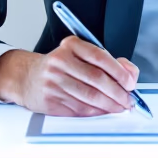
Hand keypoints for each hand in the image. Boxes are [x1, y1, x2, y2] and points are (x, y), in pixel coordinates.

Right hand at [0, 37, 138, 116]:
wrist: (27, 78)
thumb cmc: (59, 66)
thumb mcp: (80, 55)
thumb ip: (108, 61)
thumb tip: (130, 73)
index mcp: (71, 46)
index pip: (100, 57)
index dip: (119, 72)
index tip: (130, 83)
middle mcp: (60, 62)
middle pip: (97, 79)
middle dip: (118, 92)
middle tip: (129, 99)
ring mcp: (53, 82)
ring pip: (90, 97)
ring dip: (110, 105)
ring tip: (120, 107)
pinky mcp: (50, 100)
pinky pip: (80, 108)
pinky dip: (97, 112)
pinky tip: (104, 111)